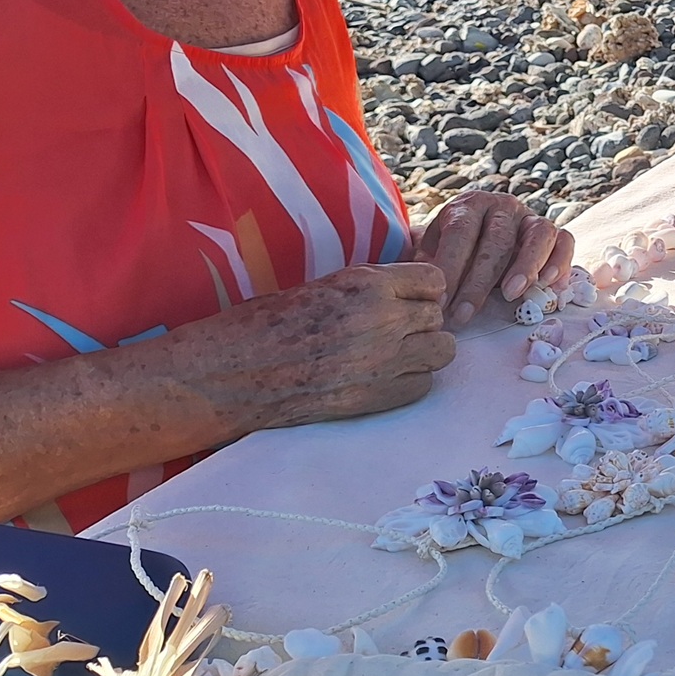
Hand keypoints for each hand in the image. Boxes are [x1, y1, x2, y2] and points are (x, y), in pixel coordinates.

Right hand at [176, 261, 457, 438]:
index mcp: (367, 283)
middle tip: (394, 331)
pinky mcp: (375, 397)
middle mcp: (383, 319)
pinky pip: (422, 386)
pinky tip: (382, 379)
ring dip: (424, 352)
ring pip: (442, 351)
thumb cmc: (265, 324)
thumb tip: (402, 292)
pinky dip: (410, 383)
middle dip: (422, 322)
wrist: (233, 373)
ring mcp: (383, 360)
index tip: (407, 299)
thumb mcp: (323, 286)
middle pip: (439, 316)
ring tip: (394, 355)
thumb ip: (369, 289)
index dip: (422, 291)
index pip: (434, 279)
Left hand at [414, 188, 576, 324]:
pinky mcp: (553, 232)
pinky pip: (563, 241)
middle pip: (496, 240)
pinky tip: (549, 284)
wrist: (477, 233)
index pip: (460, 233)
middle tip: (465, 314)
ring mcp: (530, 217)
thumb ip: (425, 263)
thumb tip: (416, 285)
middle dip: (479, 281)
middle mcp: (502, 206)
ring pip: (537, 235)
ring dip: (526, 266)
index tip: (440, 301)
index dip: (451, 268)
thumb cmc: (452, 249)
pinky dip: (560, 261)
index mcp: (468, 206)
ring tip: (511, 295)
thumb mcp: (431, 248)